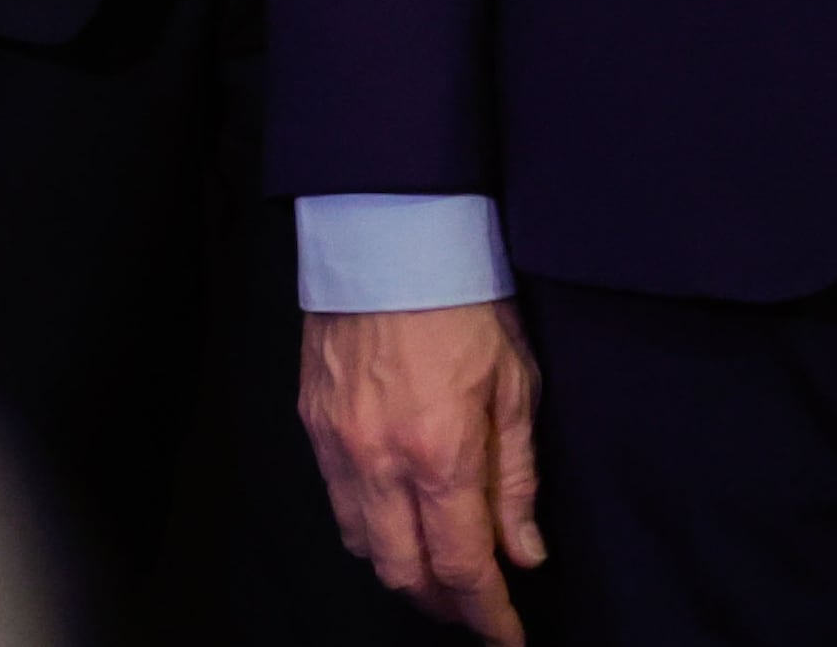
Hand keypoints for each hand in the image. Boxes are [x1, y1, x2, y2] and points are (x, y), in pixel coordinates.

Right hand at [305, 302, 545, 639]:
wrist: (387, 230)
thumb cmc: (464, 297)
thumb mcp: (515, 383)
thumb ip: (516, 478)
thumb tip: (523, 552)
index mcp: (440, 454)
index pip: (463, 567)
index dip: (488, 615)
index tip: (507, 638)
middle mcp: (381, 462)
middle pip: (405, 574)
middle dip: (444, 604)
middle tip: (476, 606)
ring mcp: (338, 445)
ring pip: (364, 547)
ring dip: (403, 571)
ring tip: (437, 568)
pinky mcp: (313, 424)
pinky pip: (337, 504)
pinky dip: (368, 530)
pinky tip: (395, 519)